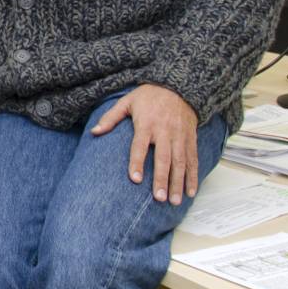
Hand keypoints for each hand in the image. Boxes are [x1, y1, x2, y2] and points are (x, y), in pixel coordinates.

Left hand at [91, 83, 199, 203]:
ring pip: (180, 163)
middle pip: (164, 159)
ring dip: (178, 183)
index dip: (137, 162)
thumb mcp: (127, 101)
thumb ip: (110, 117)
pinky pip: (193, 160)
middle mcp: (165, 132)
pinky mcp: (190, 139)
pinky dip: (193, 176)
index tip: (135, 179)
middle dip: (162, 179)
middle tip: (158, 198)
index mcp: (147, 124)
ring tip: (174, 201)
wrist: (178, 87)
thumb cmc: (149, 96)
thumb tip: (94, 131)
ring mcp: (180, 137)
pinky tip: (190, 192)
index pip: (140, 146)